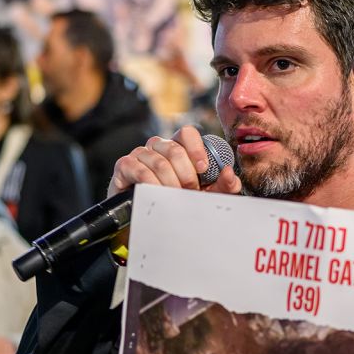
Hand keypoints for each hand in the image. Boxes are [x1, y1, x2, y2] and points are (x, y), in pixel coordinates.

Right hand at [108, 125, 240, 197]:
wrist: (150, 220)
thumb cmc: (178, 201)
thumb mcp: (205, 194)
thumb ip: (223, 185)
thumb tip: (229, 173)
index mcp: (177, 146)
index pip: (187, 133)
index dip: (197, 149)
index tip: (204, 170)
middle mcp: (157, 146)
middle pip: (174, 149)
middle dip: (186, 175)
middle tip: (189, 192)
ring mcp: (139, 154)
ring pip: (160, 163)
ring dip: (171, 184)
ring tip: (173, 197)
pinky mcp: (124, 166)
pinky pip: (142, 172)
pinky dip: (153, 186)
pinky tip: (157, 195)